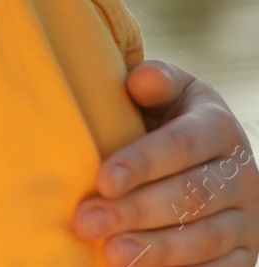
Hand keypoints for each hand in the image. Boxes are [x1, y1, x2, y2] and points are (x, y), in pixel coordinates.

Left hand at [72, 60, 256, 265]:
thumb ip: (154, 81)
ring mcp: (247, 219)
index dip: (142, 163)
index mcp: (220, 128)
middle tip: (87, 222)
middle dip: (135, 212)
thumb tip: (141, 82)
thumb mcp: (166, 90)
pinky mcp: (244, 254)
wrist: (202, 154)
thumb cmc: (166, 116)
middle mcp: (243, 175)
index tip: (102, 180)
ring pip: (205, 239)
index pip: (181, 146)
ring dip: (156, 251)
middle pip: (190, 197)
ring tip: (111, 256)